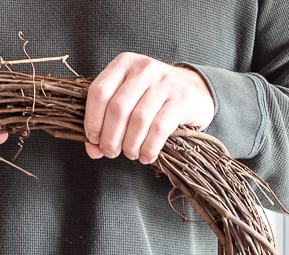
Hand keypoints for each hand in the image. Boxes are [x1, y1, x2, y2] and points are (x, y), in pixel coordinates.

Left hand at [84, 53, 214, 163]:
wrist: (195, 91)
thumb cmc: (153, 100)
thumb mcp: (128, 103)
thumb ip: (105, 123)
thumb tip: (92, 150)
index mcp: (124, 64)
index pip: (99, 92)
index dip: (92, 121)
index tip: (95, 140)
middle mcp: (144, 69)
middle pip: (117, 109)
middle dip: (110, 138)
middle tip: (111, 152)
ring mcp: (164, 82)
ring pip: (138, 120)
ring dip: (130, 145)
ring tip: (131, 154)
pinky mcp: (182, 98)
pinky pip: (159, 128)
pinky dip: (149, 148)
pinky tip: (146, 156)